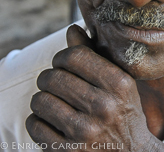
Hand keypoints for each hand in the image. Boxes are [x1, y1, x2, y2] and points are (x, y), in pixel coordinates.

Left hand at [26, 25, 163, 151]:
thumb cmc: (124, 113)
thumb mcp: (119, 83)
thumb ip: (95, 56)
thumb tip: (73, 29)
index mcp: (119, 85)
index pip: (75, 56)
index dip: (63, 56)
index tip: (64, 63)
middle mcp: (104, 107)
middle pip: (54, 76)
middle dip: (50, 77)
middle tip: (56, 84)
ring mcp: (84, 131)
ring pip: (40, 100)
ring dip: (43, 99)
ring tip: (55, 102)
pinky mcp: (67, 151)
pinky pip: (35, 124)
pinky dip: (39, 120)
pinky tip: (53, 121)